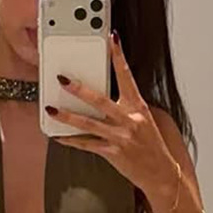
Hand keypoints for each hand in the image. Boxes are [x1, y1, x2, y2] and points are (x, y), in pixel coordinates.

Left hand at [48, 33, 178, 195]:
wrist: (161, 174)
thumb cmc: (152, 146)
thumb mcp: (145, 120)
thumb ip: (127, 106)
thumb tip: (105, 96)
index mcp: (138, 106)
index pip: (127, 76)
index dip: (118, 56)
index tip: (111, 38)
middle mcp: (129, 119)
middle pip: (100, 100)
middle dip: (79, 89)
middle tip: (62, 79)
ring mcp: (120, 137)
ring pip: (88, 124)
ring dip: (67, 116)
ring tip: (52, 109)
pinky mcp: (113, 153)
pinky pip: (88, 145)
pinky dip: (71, 141)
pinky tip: (59, 137)